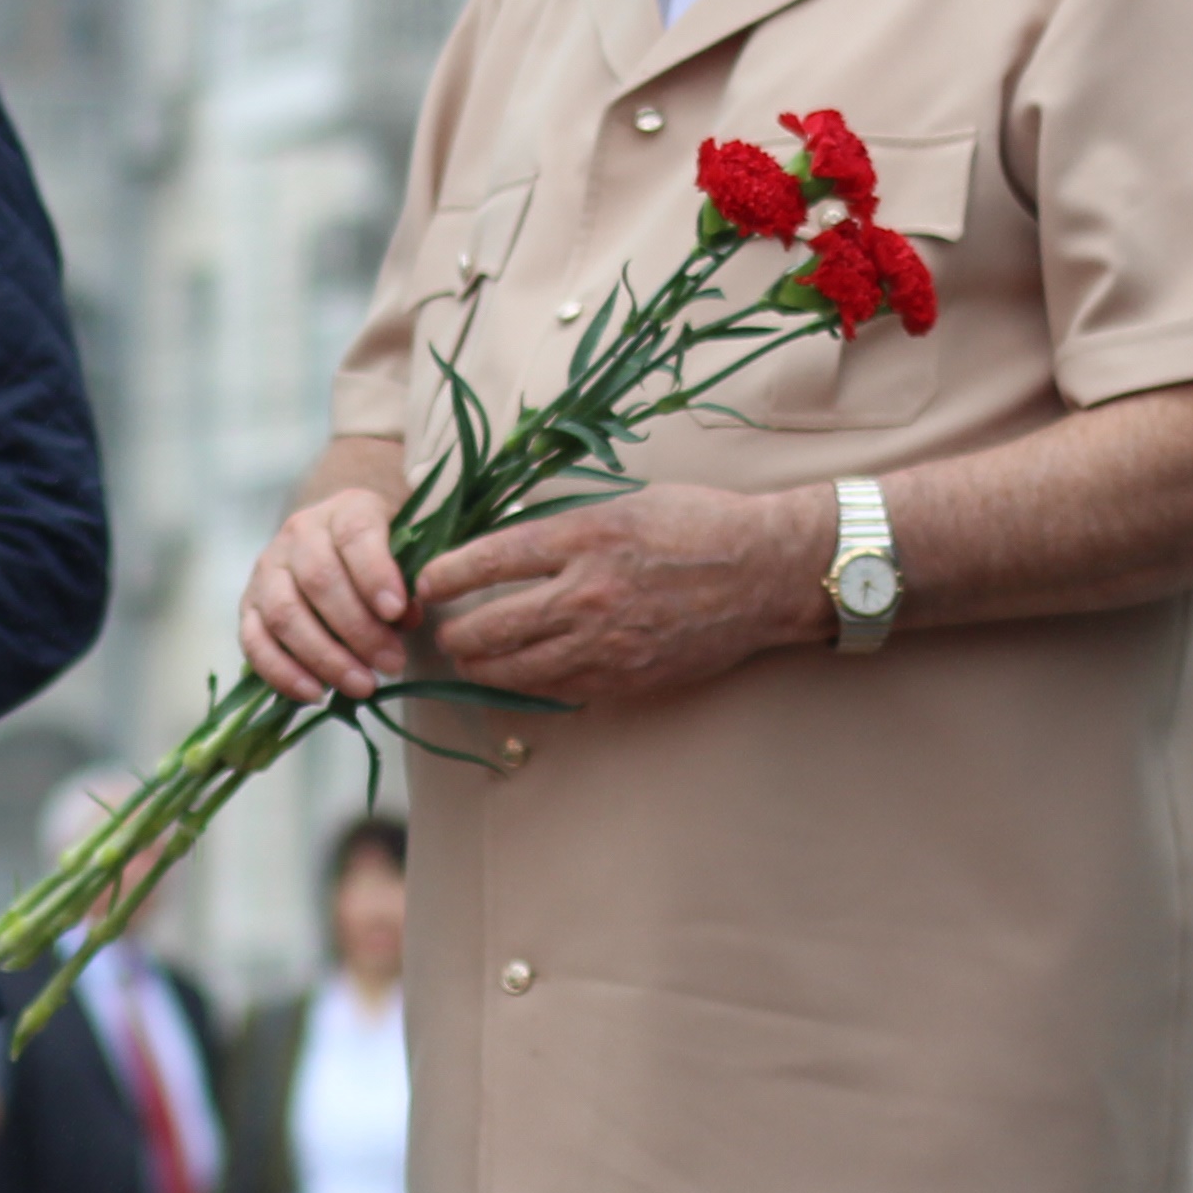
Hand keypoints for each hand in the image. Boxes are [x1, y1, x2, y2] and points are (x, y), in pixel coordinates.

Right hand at [243, 487, 415, 705]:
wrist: (333, 538)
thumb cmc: (378, 553)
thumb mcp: (403, 552)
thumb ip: (407, 582)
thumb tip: (404, 618)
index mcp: (344, 511)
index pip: (354, 535)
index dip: (374, 573)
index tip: (397, 611)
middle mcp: (298, 534)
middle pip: (319, 580)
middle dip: (359, 630)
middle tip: (392, 664)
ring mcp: (267, 569)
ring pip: (285, 614)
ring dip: (325, 657)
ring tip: (363, 686)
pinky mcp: (248, 605)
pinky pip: (254, 642)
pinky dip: (283, 672)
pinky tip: (315, 693)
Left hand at [420, 483, 830, 709]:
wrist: (767, 572)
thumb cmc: (700, 523)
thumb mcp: (624, 503)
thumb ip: (564, 528)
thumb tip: (505, 543)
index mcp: (586, 537)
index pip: (490, 560)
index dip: (445, 575)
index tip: (425, 582)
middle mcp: (589, 593)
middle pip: (491, 626)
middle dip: (455, 632)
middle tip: (443, 628)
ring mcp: (607, 643)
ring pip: (517, 669)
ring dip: (482, 666)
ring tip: (469, 657)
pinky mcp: (627, 677)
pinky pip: (558, 689)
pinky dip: (529, 684)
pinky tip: (519, 674)